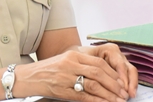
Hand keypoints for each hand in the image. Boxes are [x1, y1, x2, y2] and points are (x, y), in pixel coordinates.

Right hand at [14, 45, 136, 101]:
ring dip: (109, 94)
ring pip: (94, 85)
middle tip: (123, 92)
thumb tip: (104, 75)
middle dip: (114, 84)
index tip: (121, 81)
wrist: (29, 77)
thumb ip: (82, 64)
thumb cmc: (48, 69)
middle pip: (99, 73)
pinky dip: (97, 101)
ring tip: (118, 100)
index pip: (99, 62)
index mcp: (73, 55)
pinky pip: (84, 97)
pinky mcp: (63, 90)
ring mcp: (67, 78)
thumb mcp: (65, 60)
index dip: (113, 73)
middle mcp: (71, 64)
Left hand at [78, 44, 137, 98]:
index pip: (120, 64)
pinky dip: (130, 85)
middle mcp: (118, 55)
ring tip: (130, 95)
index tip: (122, 89)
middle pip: (128, 68)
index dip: (122, 77)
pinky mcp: (121, 69)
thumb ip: (94, 72)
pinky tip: (129, 94)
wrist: (78, 55)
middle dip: (130, 82)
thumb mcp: (85, 62)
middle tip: (128, 95)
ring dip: (132, 85)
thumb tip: (100, 85)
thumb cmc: (80, 57)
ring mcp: (121, 61)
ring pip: (131, 72)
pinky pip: (129, 76)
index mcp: (110, 50)